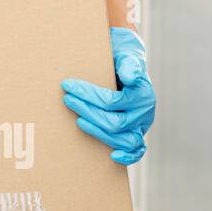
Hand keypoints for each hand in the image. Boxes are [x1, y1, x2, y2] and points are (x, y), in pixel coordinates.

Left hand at [61, 27, 155, 165]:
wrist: (129, 65)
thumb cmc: (123, 59)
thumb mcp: (126, 53)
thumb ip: (129, 62)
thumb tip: (131, 76)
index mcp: (142, 92)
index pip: (112, 101)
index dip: (88, 95)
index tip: (67, 85)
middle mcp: (144, 111)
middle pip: (114, 122)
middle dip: (87, 111)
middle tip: (67, 99)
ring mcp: (141, 125)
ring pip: (123, 139)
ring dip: (98, 131)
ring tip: (77, 120)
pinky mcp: (137, 133)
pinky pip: (138, 151)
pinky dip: (128, 156)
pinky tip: (113, 156)